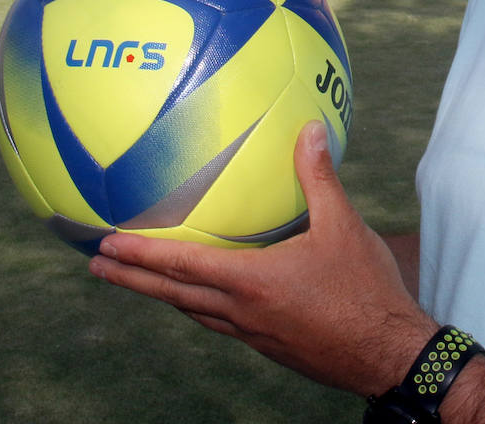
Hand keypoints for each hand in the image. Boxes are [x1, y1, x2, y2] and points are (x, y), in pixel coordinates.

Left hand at [90, 122, 431, 395]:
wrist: (386, 353)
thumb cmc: (365, 289)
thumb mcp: (345, 226)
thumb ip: (320, 179)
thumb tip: (309, 131)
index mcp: (252, 281)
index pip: (183, 265)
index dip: (141, 254)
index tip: (106, 245)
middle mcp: (241, 311)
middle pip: (173, 294)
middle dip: (132, 278)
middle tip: (98, 265)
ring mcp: (252, 334)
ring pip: (194, 312)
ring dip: (162, 295)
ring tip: (141, 281)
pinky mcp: (269, 346)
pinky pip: (219, 323)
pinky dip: (197, 306)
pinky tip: (205, 299)